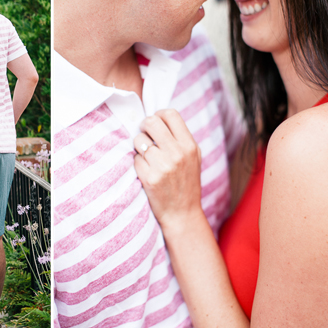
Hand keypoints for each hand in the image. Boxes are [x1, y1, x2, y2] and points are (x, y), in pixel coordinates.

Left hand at [133, 109, 201, 229]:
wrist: (182, 213)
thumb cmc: (186, 183)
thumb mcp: (193, 157)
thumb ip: (179, 138)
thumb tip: (158, 118)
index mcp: (189, 146)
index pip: (170, 115)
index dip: (158, 115)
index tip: (155, 123)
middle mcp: (177, 153)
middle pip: (151, 122)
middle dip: (144, 126)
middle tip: (145, 135)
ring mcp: (163, 166)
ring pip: (139, 140)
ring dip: (139, 146)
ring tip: (147, 157)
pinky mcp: (149, 178)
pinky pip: (135, 159)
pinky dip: (138, 163)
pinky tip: (146, 171)